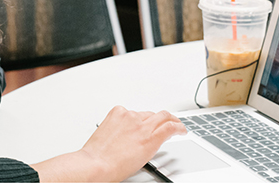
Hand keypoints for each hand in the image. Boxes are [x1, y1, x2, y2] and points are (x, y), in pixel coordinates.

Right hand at [31, 105, 185, 181]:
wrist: (97, 164)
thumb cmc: (97, 155)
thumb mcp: (106, 135)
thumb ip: (119, 131)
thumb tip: (127, 137)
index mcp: (118, 113)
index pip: (138, 114)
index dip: (147, 119)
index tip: (150, 123)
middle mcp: (131, 116)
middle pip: (151, 114)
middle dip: (159, 119)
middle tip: (167, 122)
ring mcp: (142, 125)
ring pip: (162, 117)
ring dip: (171, 121)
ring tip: (177, 126)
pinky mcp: (151, 136)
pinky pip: (169, 127)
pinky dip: (178, 127)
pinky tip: (182, 130)